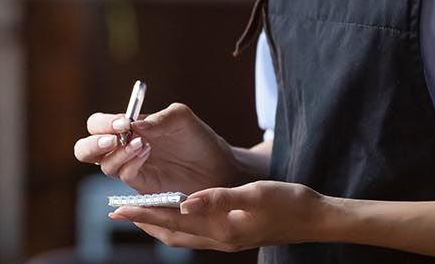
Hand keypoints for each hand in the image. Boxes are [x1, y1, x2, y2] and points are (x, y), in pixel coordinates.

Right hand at [72, 103, 243, 193]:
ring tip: (143, 145)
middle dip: (92, 144)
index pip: (97, 124)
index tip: (123, 122)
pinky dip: (131, 165)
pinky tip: (147, 154)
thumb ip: (158, 118)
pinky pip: (125, 177)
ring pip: (104, 165)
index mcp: (127, 129)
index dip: (103, 123)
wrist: (219, 167)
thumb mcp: (181, 118)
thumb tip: (133, 124)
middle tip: (113, 139)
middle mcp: (123, 148)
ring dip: (118, 154)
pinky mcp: (142, 187)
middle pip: (86, 149)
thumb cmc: (198, 139)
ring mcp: (131, 169)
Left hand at [108, 180, 326, 251]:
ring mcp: (227, 238)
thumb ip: (218, 198)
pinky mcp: (233, 233)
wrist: (315, 219)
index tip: (119, 209)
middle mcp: (220, 239)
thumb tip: (183, 202)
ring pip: (183, 235)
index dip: (144, 215)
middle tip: (118, 211)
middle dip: (144, 221)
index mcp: (222, 230)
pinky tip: (177, 208)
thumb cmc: (289, 202)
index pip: (173, 222)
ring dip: (160, 223)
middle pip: (172, 234)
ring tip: (139, 210)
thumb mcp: (254, 194)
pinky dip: (179, 222)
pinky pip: (196, 231)